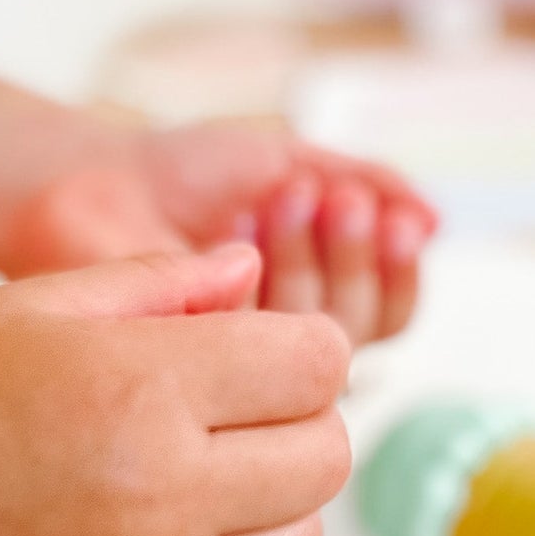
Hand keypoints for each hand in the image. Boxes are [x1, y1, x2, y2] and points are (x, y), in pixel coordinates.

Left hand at [0, 119, 436, 345]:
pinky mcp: (205, 376)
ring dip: (324, 262)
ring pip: (331, 342)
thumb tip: (437, 218)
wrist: (97, 179)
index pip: (391, 305)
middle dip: (358, 255)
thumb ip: (366, 182)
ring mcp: (246, 363)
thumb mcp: (288, 159)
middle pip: (369, 325)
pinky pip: (273, 347)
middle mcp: (286, 339)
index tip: (380, 207)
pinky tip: (250, 229)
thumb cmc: (180, 171)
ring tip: (288, 198)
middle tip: (330, 198)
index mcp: (314, 295)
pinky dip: (275, 281)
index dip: (397, 261)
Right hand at [0, 244, 350, 535]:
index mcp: (142, 388)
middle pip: (327, 456)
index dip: (298, 345)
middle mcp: (164, 494)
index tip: (253, 349)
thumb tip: (254, 271)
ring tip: (187, 474)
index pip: (319, 362)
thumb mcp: (29, 305)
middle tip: (225, 409)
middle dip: (294, 419)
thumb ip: (162, 283)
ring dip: (268, 502)